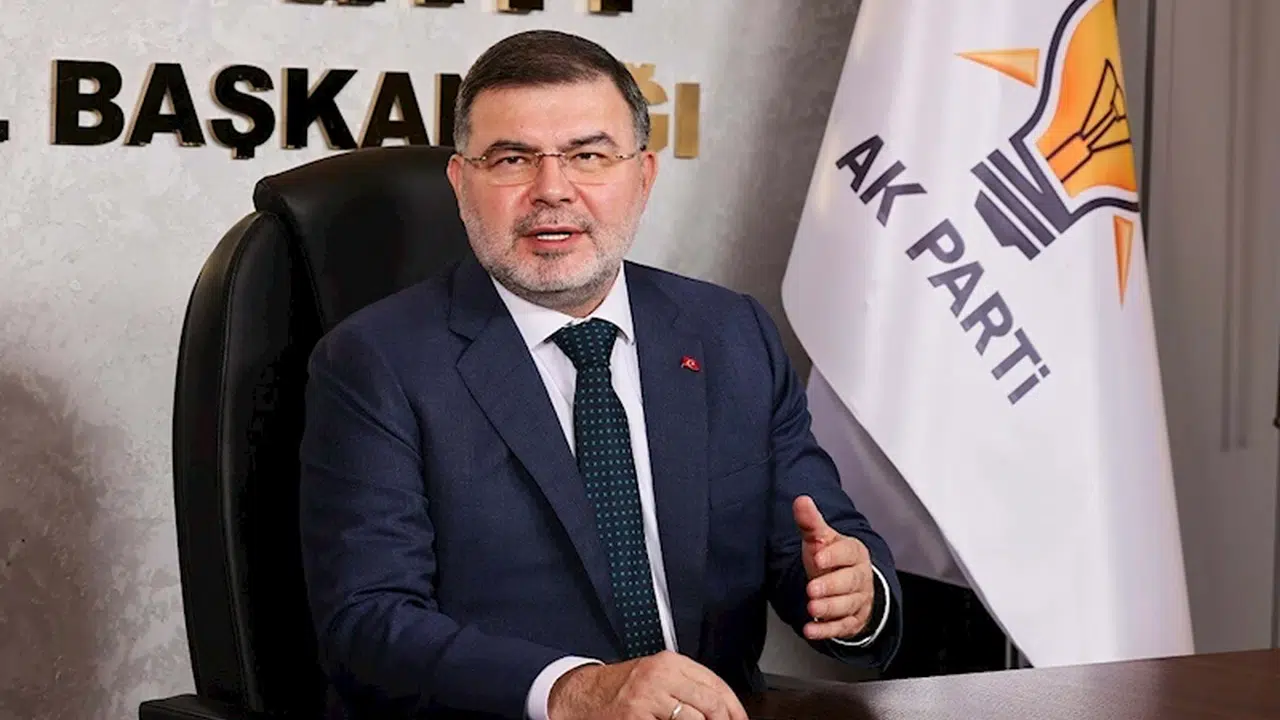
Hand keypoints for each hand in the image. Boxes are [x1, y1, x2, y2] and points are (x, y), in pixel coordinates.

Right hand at [547, 650, 747, 719]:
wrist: (580, 695)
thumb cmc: (619, 689)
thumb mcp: (655, 677)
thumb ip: (686, 686)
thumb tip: (722, 708)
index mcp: (669, 663)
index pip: (716, 684)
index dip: (734, 708)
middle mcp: (659, 676)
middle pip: (710, 702)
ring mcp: (648, 698)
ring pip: (696, 719)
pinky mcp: (636, 717)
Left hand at [793, 495, 875, 640]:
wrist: (846, 585)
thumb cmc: (832, 559)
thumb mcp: (820, 540)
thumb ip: (810, 522)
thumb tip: (801, 500)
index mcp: (854, 553)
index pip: (848, 553)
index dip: (834, 556)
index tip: (818, 556)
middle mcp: (860, 577)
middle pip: (850, 582)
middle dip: (831, 586)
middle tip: (813, 589)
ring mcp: (858, 600)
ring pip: (847, 606)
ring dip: (829, 609)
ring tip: (812, 609)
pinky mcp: (851, 621)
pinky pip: (841, 627)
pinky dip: (825, 631)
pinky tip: (810, 629)